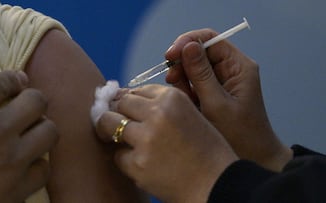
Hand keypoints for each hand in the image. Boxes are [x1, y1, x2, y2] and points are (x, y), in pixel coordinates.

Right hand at [0, 71, 57, 201]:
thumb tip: (6, 82)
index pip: (0, 82)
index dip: (11, 80)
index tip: (17, 81)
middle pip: (36, 101)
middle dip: (33, 102)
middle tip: (26, 109)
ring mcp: (9, 163)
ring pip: (49, 131)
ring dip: (41, 132)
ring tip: (29, 136)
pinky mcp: (16, 191)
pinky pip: (44, 169)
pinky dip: (36, 167)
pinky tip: (24, 166)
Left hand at [96, 85, 237, 202]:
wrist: (217, 184)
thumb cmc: (205, 150)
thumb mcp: (190, 115)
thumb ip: (161, 105)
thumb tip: (122, 97)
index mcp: (173, 98)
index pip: (137, 90)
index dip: (132, 101)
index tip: (131, 110)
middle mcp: (157, 114)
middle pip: (120, 103)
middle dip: (118, 113)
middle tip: (123, 125)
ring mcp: (146, 139)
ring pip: (108, 124)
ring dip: (111, 131)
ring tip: (121, 140)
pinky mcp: (137, 164)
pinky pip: (118, 155)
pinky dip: (126, 160)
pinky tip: (142, 164)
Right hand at [165, 28, 291, 170]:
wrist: (254, 158)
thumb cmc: (240, 134)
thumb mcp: (217, 104)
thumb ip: (201, 75)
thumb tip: (188, 46)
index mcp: (238, 66)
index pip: (211, 40)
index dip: (188, 42)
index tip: (170, 55)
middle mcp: (230, 69)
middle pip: (199, 52)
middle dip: (183, 64)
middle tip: (173, 81)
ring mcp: (220, 81)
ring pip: (193, 68)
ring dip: (182, 79)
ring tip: (184, 98)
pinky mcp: (211, 93)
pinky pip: (192, 83)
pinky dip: (185, 90)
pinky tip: (187, 103)